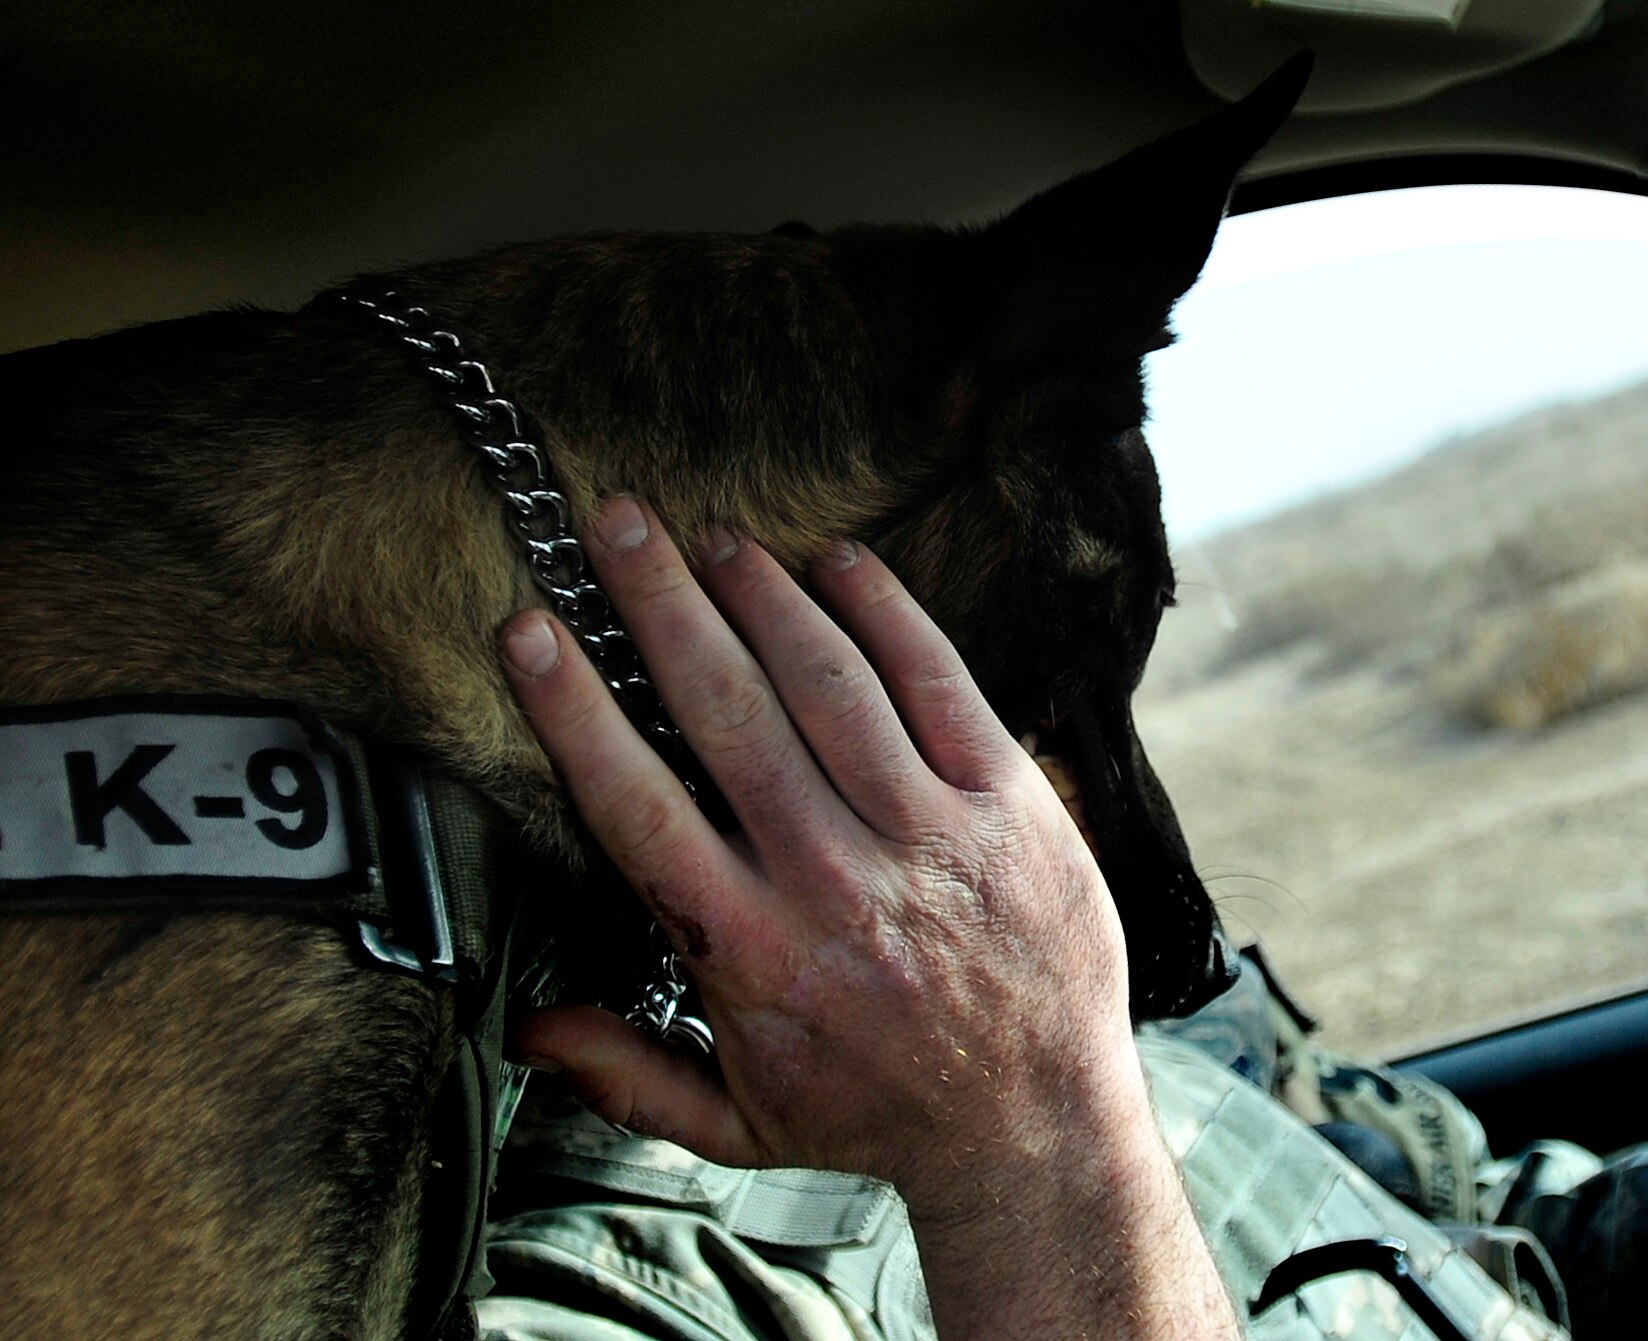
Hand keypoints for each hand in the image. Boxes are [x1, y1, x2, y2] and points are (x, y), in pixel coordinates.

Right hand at [498, 498, 1239, 1337]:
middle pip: (729, 714)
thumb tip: (526, 1029)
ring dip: (762, 596)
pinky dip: (886, 614)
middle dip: (662, 606)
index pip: (639, 808)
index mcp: (750, 954)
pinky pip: (939, 685)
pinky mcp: (1008, 806)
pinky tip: (837, 562)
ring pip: (829, 685)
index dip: (577, 711)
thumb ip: (628, 1076)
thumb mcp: (739, 1125)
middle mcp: (833, 883)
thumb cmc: (878, 1113)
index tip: (531, 632)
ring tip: (711, 537)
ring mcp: (927, 836)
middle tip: (617, 524)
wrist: (1036, 1125)